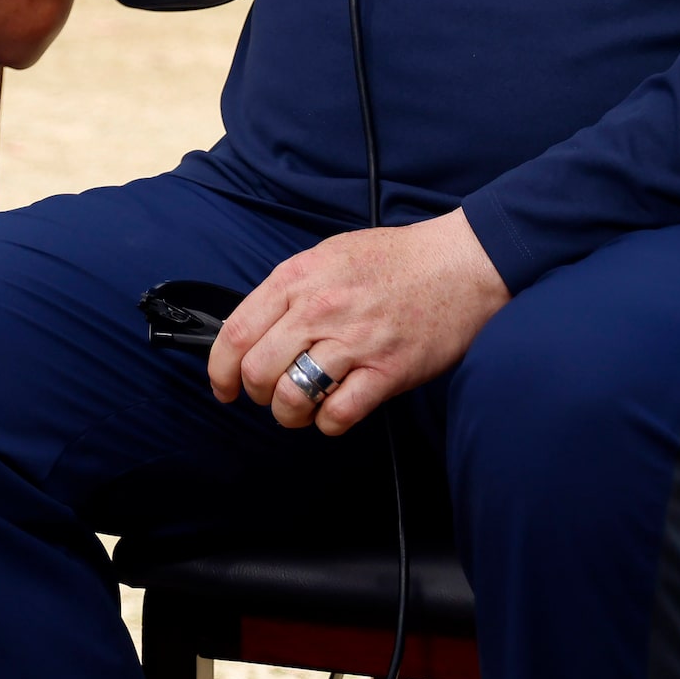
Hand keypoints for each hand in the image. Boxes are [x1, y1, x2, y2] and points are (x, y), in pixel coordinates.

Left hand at [207, 210, 507, 435]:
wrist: (459, 264)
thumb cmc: (394, 260)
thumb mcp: (327, 256)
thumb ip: (289, 290)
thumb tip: (253, 329)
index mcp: (298, 279)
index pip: (236, 333)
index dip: (220, 369)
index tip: (223, 387)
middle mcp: (320, 310)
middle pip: (258, 371)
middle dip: (256, 394)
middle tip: (270, 395)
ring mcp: (355, 342)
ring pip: (292, 397)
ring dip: (290, 413)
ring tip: (302, 406)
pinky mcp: (388, 371)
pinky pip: (338, 415)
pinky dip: (328, 422)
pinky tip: (336, 410)